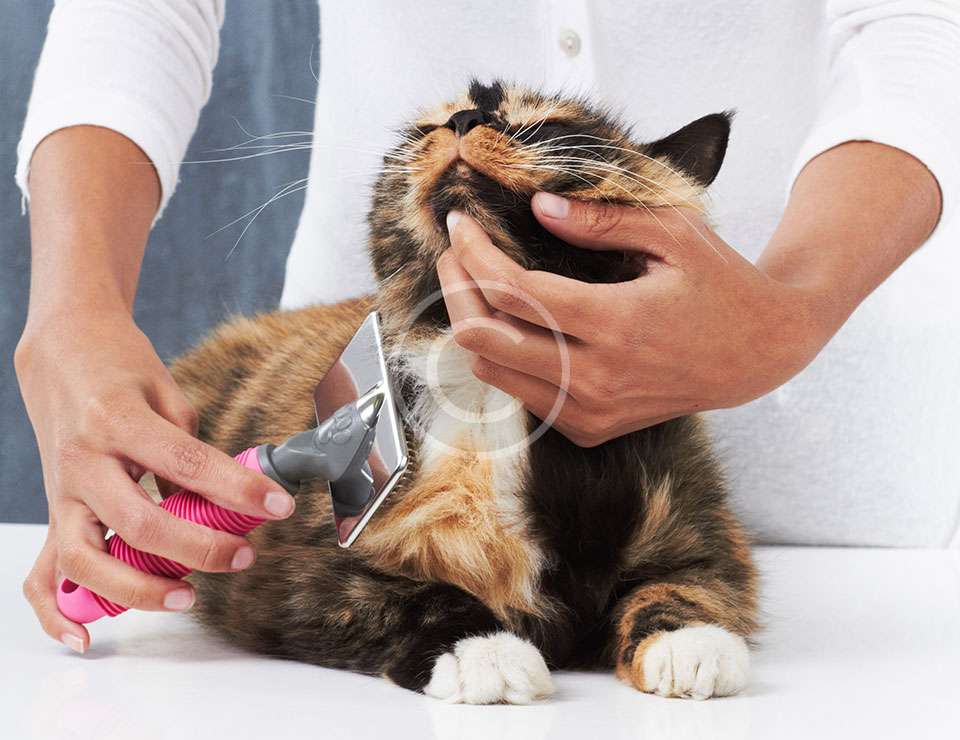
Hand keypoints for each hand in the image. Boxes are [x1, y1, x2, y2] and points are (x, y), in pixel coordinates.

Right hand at [15, 311, 294, 652]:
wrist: (63, 352)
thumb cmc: (121, 369)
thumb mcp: (165, 391)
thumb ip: (189, 447)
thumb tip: (224, 500)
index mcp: (118, 419)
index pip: (186, 463)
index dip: (238, 489)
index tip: (279, 505)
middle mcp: (83, 460)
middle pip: (138, 521)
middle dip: (199, 548)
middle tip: (243, 557)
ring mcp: (61, 491)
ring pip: (85, 559)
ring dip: (137, 588)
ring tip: (187, 597)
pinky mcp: (52, 513)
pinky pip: (42, 573)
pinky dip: (58, 612)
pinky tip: (86, 637)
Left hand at [439, 196, 833, 446]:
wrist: (758, 355)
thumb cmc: (721, 287)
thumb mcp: (674, 235)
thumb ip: (601, 220)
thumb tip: (538, 207)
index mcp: (615, 323)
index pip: (512, 291)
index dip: (472, 253)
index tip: (458, 224)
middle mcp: (595, 378)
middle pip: (484, 338)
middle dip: (456, 288)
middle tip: (454, 253)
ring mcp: (590, 411)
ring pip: (492, 372)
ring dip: (474, 323)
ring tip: (476, 283)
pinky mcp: (590, 428)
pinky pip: (521, 394)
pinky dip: (504, 357)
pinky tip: (513, 323)